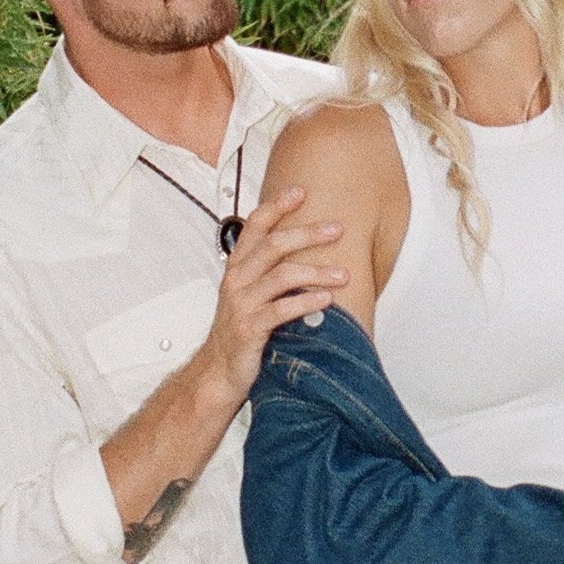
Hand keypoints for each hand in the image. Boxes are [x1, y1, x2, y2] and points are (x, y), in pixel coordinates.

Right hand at [194, 186, 348, 406]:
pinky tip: (327, 300)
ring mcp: (242, 304)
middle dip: (308, 234)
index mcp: (237, 267)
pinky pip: (282, 310)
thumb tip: (304, 251)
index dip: (276, 206)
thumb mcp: (249, 294)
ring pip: (282, 276)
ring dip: (317, 272)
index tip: (301, 192)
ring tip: (344, 274)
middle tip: (337, 229)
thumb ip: (268, 272)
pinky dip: (307, 302)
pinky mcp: (249, 328)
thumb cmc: (240, 330)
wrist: (219, 371)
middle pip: (273, 245)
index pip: (254, 226)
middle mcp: (237, 280)